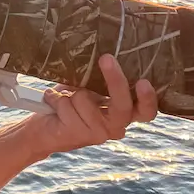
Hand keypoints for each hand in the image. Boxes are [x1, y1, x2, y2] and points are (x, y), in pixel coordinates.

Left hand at [33, 55, 157, 157]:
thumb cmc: (73, 102)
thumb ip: (101, 81)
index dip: (148, 99)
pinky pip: (66, 105)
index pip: (146, 111)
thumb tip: (104, 57)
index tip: (143, 81)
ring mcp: (97, 134)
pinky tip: (53, 104)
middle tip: (106, 58)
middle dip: (115, 80)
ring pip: (84, 98)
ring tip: (64, 97)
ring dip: (69, 93)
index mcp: (124, 112)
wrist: (45, 128)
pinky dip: (55, 98)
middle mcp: (115, 126)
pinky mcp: (76, 136)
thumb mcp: (91, 88)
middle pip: (122, 106)